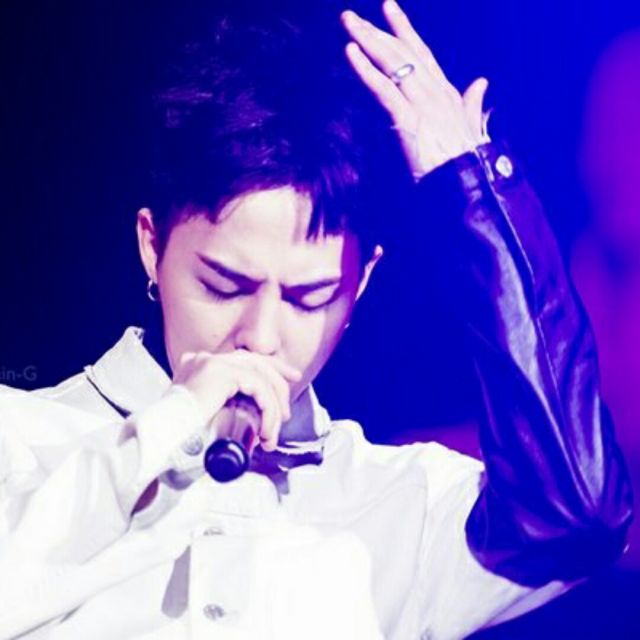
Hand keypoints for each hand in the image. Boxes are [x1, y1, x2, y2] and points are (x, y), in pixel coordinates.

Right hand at [172, 350, 300, 451]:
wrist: (158, 440)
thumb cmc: (175, 438)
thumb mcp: (200, 418)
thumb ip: (217, 411)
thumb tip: (245, 422)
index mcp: (199, 365)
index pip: (242, 360)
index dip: (270, 369)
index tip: (287, 382)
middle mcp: (205, 359)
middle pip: (255, 360)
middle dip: (280, 380)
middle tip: (288, 409)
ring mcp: (212, 362)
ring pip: (259, 375)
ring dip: (274, 404)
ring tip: (274, 431)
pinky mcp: (220, 373)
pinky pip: (257, 387)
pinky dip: (268, 408)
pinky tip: (266, 428)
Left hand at [341, 1, 489, 179]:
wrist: (469, 183)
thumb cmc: (468, 160)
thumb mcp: (472, 127)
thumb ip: (473, 103)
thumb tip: (481, 82)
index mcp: (446, 93)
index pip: (421, 53)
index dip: (404, 30)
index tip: (388, 8)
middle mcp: (434, 91)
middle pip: (402, 53)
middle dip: (377, 31)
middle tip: (350, 16)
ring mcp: (422, 103)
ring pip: (393, 63)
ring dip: (368, 40)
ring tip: (348, 23)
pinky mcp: (409, 119)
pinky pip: (384, 89)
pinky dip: (366, 69)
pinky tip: (351, 52)